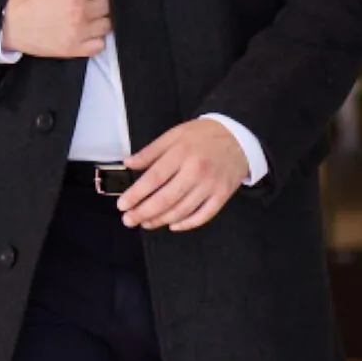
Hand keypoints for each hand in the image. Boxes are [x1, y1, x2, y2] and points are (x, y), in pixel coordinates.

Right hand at [0, 0, 108, 58]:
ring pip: (107, 24)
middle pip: (108, 3)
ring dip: (101, 18)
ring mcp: (79, 33)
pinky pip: (100, 45)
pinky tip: (88, 31)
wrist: (6, 26)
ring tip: (90, 14)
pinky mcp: (75, 50)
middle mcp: (81, 13)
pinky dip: (97, 38)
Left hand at [116, 119, 249, 232]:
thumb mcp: (174, 134)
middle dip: (144, 213)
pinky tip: (173, 225)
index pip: (154, 178)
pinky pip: (204, 215)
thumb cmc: (202, 135)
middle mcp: (196, 171)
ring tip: (145, 223)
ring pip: (182, 210)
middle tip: (128, 220)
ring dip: (161, 220)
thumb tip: (128, 163)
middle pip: (166, 198)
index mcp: (181, 154)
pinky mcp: (223, 195)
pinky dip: (187, 224)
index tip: (122, 205)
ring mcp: (211, 185)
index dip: (136, 194)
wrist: (239, 136)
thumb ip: (150, 151)